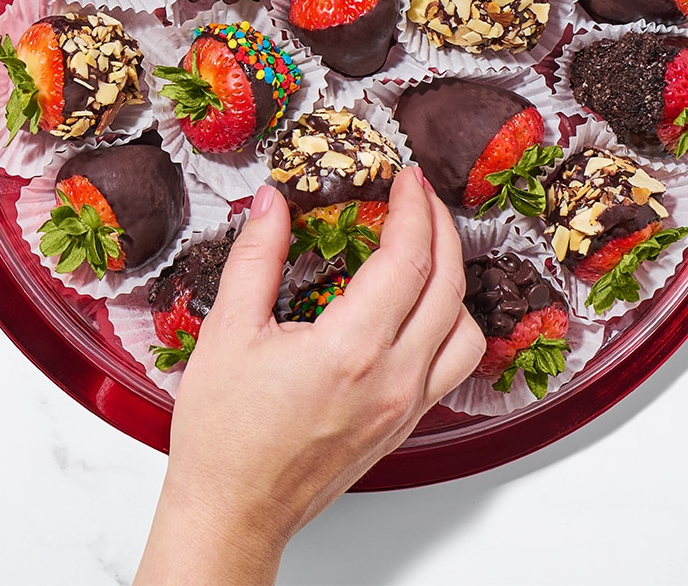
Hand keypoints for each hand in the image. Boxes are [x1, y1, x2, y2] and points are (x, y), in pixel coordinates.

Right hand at [135, 167, 484, 584]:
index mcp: (349, 350)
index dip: (413, 209)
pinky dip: (448, 324)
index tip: (405, 178)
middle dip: (440, 229)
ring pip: (464, 330)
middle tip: (419, 197)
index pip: (407, 260)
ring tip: (425, 249)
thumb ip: (256, 258)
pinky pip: (451, 366)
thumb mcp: (227, 331)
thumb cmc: (222, 434)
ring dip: (453, 279)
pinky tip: (418, 309)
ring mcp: (404, 407)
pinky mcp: (404, 426)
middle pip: (448, 287)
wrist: (233, 509)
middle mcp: (392, 380)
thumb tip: (271, 204)